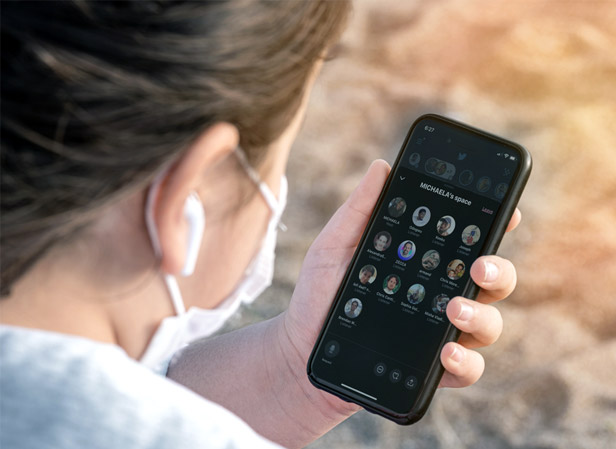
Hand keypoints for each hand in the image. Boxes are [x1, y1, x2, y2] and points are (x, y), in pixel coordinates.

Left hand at [282, 160, 520, 410]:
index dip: (494, 223)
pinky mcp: (434, 370)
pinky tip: (446, 355)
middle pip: (492, 280)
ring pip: (488, 324)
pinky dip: (463, 364)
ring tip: (453, 309)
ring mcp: (441, 333)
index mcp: (425, 263)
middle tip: (480, 265)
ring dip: (481, 316)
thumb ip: (359, 211)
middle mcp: (441, 295)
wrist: (301, 349)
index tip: (507, 210)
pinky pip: (466, 369)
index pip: (468, 241)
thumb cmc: (320, 294)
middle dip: (499, 269)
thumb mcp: (334, 247)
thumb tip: (381, 167)